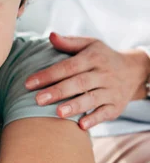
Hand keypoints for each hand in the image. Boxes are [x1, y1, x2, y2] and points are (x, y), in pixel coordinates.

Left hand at [25, 33, 149, 129]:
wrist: (134, 70)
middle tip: (38, 100)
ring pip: (92, 99)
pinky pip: (105, 113)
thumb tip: (51, 36)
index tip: (29, 83)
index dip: (48, 75)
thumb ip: (69, 42)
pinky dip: (94, 119)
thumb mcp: (90, 45)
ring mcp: (111, 91)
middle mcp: (103, 74)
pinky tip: (80, 125)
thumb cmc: (102, 57)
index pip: (68, 66)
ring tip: (58, 113)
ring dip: (75, 106)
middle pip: (79, 83)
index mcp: (93, 57)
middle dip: (58, 91)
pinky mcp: (116, 106)